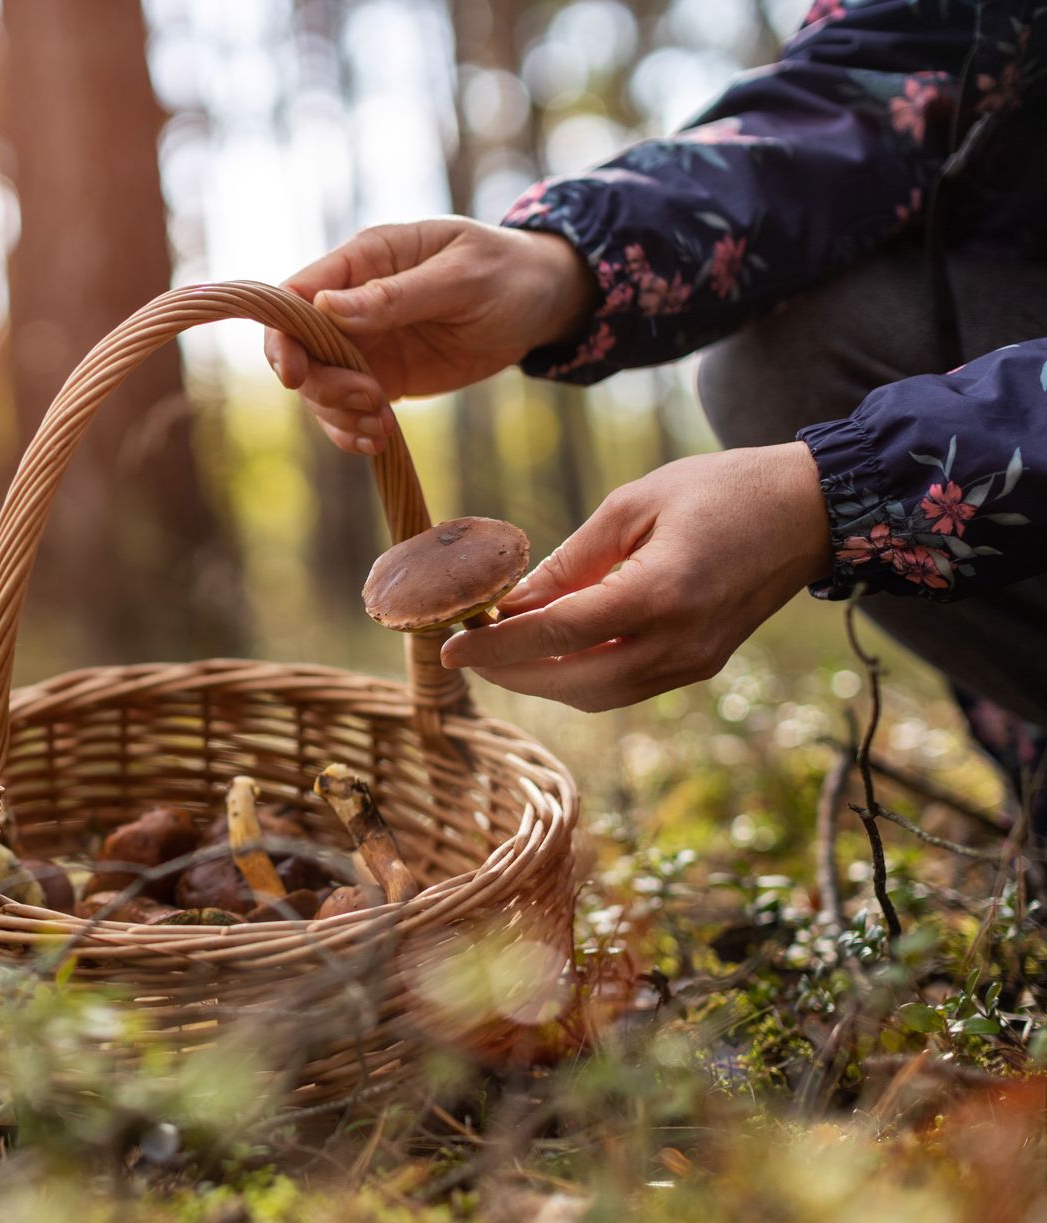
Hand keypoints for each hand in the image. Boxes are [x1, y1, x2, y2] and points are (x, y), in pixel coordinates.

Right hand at [264, 218, 595, 454]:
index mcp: (365, 259)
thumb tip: (325, 308)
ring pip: (318, 387)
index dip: (284, 336)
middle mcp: (351, 302)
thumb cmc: (506, 273)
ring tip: (382, 427)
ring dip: (339, 414)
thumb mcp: (461, 278)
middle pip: (299, 349)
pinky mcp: (381, 377)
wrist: (542, 303)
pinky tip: (380, 442)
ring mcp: (364, 343)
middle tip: (369, 400)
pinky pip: (345, 409)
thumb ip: (395, 294)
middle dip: (320, 385)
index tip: (296, 376)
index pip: (296, 295)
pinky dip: (352, 431)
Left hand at [439, 444, 834, 711]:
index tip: (450, 646)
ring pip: (597, 694)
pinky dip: (579, 676)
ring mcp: (694, 662)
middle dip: (510, 672)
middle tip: (467, 650)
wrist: (811, 509)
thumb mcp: (632, 505)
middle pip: (572, 682)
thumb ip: (569, 561)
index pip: (556, 635)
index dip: (496, 645)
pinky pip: (625, 686)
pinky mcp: (701, 666)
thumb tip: (510, 603)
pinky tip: (549, 651)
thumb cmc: (720, 488)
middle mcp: (679, 642)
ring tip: (499, 651)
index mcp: (660, 593)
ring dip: (542, 681)